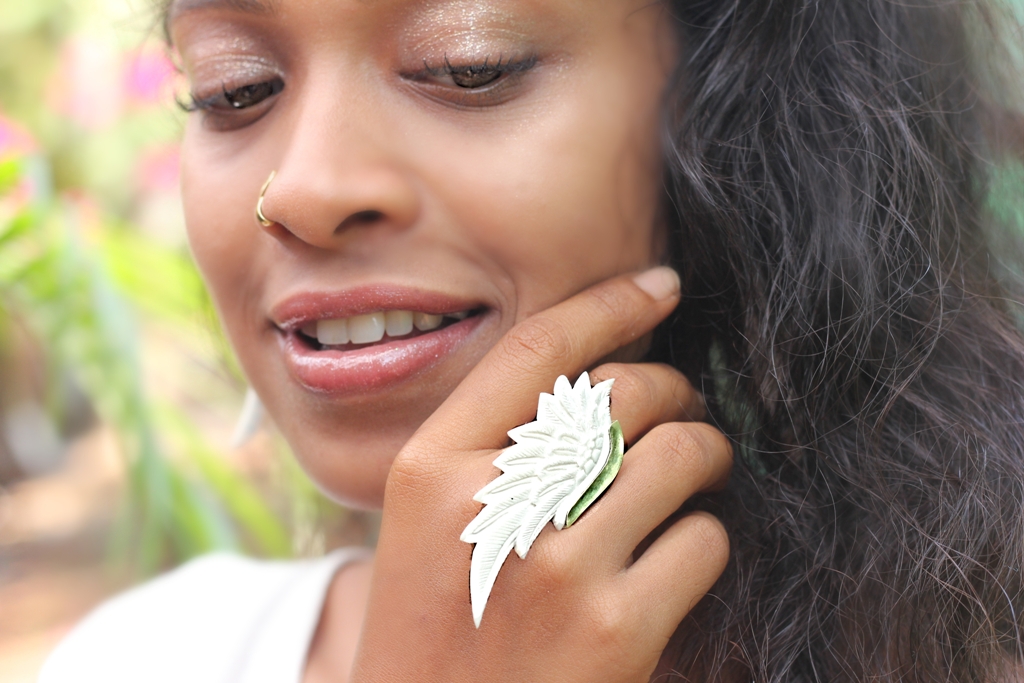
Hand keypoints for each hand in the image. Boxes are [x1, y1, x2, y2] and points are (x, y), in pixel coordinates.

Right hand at [350, 268, 732, 682]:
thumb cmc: (437, 634)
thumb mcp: (427, 530)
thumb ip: (491, 454)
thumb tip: (602, 386)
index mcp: (430, 468)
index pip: (535, 351)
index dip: (608, 303)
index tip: (660, 284)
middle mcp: (490, 504)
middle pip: (622, 393)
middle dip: (675, 388)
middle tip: (688, 408)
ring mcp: (556, 567)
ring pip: (678, 455)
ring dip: (706, 452)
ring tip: (702, 469)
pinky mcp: (616, 628)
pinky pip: (703, 539)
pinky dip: (707, 538)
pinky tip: (683, 553)